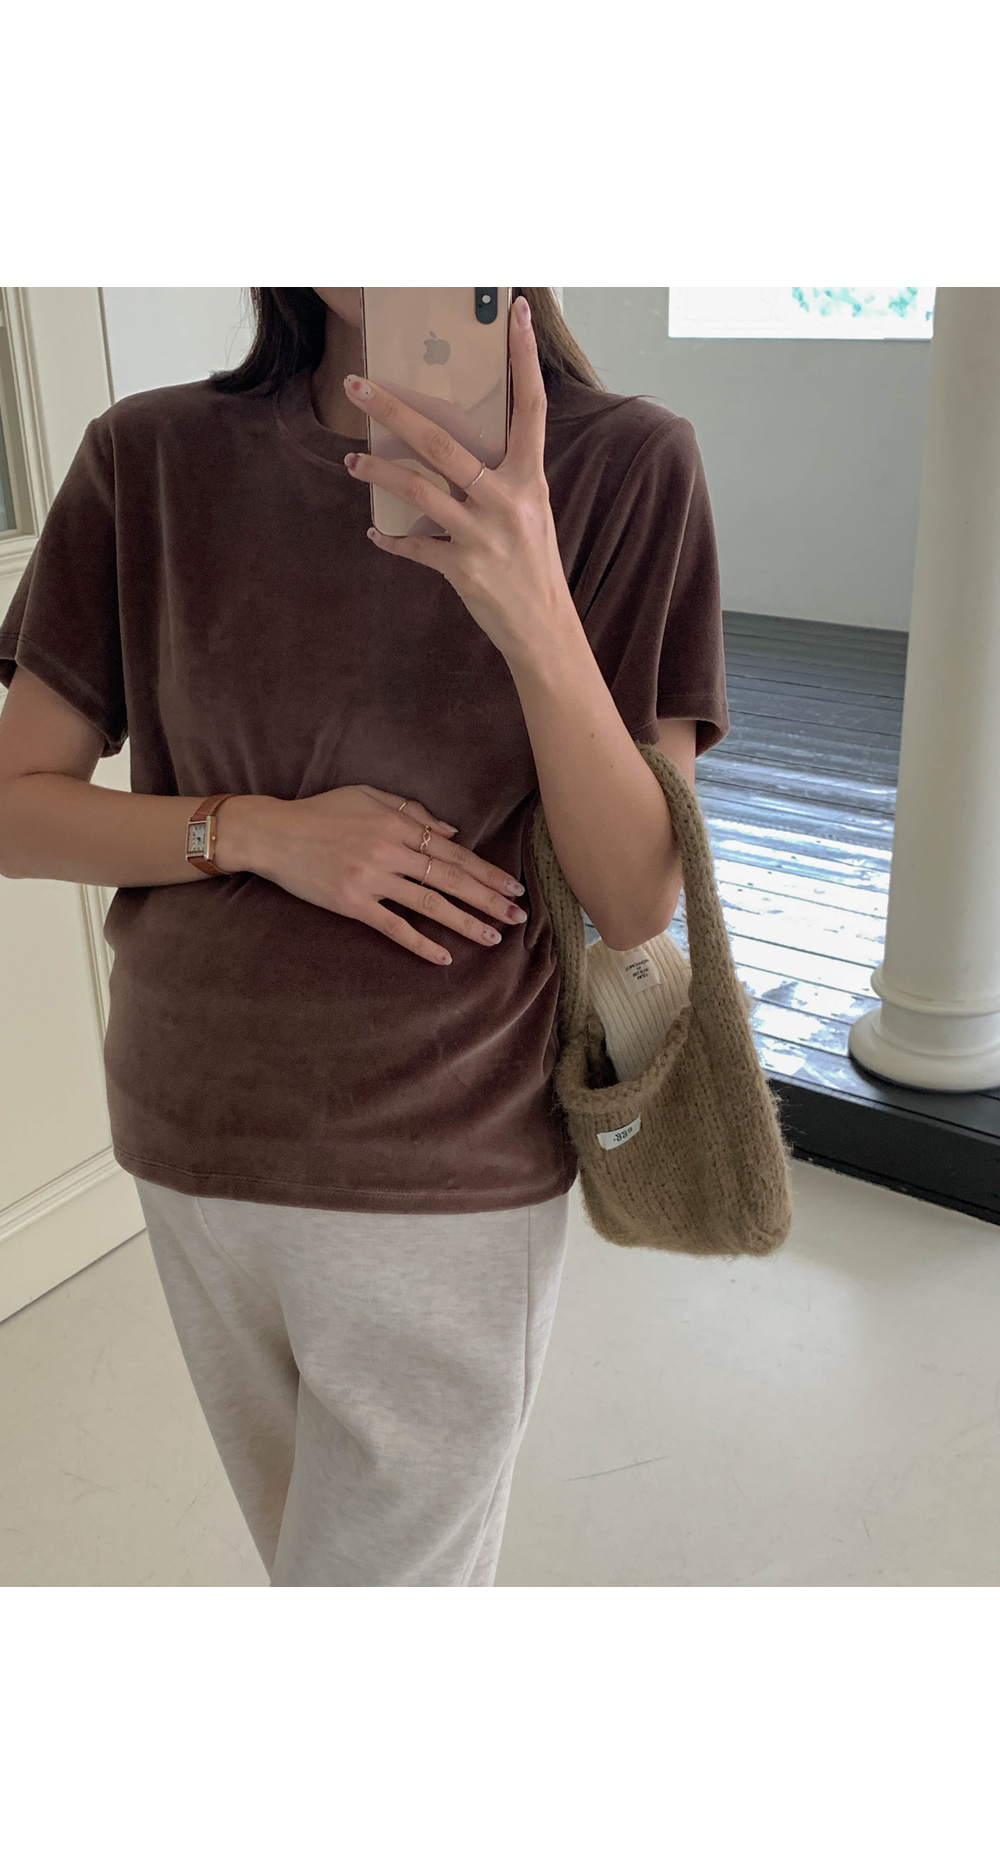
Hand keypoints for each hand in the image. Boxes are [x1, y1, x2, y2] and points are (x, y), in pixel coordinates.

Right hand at [216, 785, 527, 966]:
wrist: (272, 833)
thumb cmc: (320, 812)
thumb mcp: (367, 796)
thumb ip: (412, 810)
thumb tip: (452, 831)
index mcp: (397, 823)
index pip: (453, 851)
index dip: (486, 871)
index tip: (512, 885)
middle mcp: (390, 851)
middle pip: (450, 878)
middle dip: (488, 897)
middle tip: (519, 914)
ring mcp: (371, 879)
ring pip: (429, 903)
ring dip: (466, 922)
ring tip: (494, 936)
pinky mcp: (352, 903)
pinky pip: (393, 927)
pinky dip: (420, 943)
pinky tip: (444, 957)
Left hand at [341, 295, 579, 667]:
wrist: (544, 629)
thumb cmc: (533, 564)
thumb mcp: (530, 511)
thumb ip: (501, 475)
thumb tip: (456, 442)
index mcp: (530, 479)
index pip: (531, 406)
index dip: (524, 358)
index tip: (517, 313)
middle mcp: (507, 501)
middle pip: (443, 443)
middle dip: (394, 410)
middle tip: (359, 385)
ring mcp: (482, 536)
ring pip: (417, 491)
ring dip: (377, 471)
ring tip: (354, 459)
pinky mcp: (461, 569)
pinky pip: (413, 547)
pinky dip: (389, 538)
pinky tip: (373, 531)